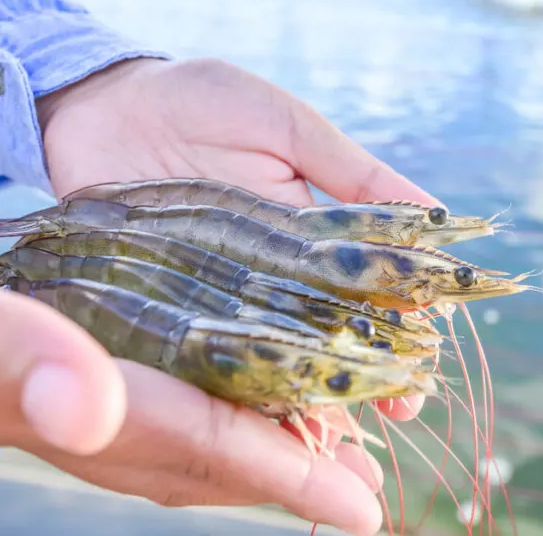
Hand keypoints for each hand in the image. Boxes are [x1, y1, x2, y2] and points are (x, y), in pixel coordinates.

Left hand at [31, 56, 440, 533]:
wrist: (103, 102)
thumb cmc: (203, 103)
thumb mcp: (288, 128)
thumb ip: (353, 172)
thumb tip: (439, 213)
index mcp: (312, 236)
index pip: (373, 293)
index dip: (406, 329)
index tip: (426, 361)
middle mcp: (273, 277)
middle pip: (331, 342)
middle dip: (369, 381)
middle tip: (397, 414)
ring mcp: (220, 299)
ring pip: (274, 364)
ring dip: (310, 403)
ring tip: (339, 441)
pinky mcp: (165, 311)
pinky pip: (203, 361)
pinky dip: (231, 397)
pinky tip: (256, 432)